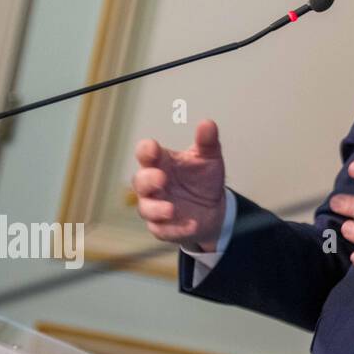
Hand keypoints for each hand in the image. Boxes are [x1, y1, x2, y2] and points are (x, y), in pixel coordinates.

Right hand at [132, 119, 226, 251]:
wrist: (213, 207)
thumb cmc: (202, 178)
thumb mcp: (209, 158)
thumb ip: (207, 142)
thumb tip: (207, 124)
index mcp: (161, 163)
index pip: (146, 154)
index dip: (146, 151)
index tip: (153, 148)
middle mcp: (153, 185)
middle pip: (139, 181)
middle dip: (148, 179)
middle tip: (161, 178)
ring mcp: (156, 206)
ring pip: (146, 208)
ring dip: (157, 208)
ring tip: (171, 209)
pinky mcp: (163, 227)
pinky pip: (164, 230)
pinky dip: (176, 228)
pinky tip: (191, 224)